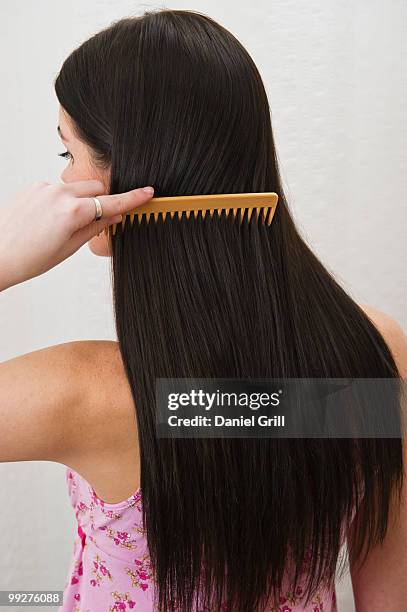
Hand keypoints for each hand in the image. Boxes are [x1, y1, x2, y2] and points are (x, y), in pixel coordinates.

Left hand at [0, 180, 153, 289]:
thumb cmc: (28, 258)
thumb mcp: (69, 248)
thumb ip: (94, 227)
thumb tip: (113, 215)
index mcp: (71, 211)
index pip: (111, 202)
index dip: (133, 198)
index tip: (147, 193)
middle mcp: (58, 193)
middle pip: (96, 188)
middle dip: (101, 201)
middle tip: (94, 222)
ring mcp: (44, 188)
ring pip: (77, 188)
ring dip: (80, 201)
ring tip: (62, 226)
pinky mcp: (33, 187)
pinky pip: (58, 189)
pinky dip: (62, 200)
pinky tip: (49, 220)